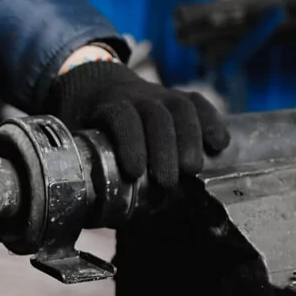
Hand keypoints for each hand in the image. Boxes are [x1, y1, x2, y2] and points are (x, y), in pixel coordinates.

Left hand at [45, 62, 230, 187]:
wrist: (96, 84)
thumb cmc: (86, 125)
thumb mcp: (75, 139)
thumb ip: (82, 166)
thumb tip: (85, 211)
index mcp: (105, 106)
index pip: (120, 117)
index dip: (129, 142)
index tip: (135, 172)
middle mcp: (134, 96)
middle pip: (155, 115)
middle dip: (165, 149)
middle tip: (169, 182)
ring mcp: (159, 94)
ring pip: (180, 107)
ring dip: (191, 138)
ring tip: (194, 169)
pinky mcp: (179, 97)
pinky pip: (198, 102)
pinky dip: (212, 121)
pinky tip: (219, 145)